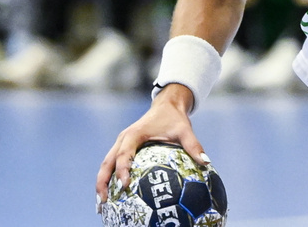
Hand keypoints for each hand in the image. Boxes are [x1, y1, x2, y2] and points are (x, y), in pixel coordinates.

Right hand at [96, 85, 205, 201]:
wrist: (167, 104)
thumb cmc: (175, 118)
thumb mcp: (185, 130)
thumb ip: (193, 146)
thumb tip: (206, 162)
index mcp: (134, 135)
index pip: (123, 155)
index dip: (122, 170)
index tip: (125, 185)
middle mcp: (123, 139)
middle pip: (107, 163)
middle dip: (103, 182)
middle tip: (104, 202)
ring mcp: (121, 143)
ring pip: (106, 164)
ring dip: (102, 183)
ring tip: (101, 204)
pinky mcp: (123, 146)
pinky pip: (111, 164)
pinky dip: (108, 178)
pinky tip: (111, 193)